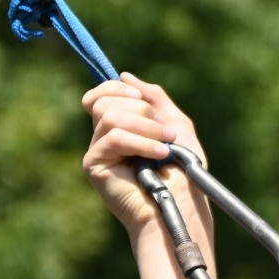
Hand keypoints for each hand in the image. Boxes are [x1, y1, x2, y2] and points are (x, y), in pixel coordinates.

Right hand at [81, 74, 208, 235]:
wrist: (182, 204)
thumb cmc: (184, 171)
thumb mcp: (176, 125)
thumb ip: (153, 99)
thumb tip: (124, 75)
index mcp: (121, 126)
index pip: (101, 95)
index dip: (117, 88)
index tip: (141, 96)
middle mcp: (104, 137)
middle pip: (104, 102)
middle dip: (141, 110)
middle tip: (164, 132)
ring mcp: (98, 151)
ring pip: (110, 117)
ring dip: (146, 127)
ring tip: (166, 146)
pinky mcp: (94, 165)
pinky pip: (112, 138)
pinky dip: (141, 143)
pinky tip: (160, 155)